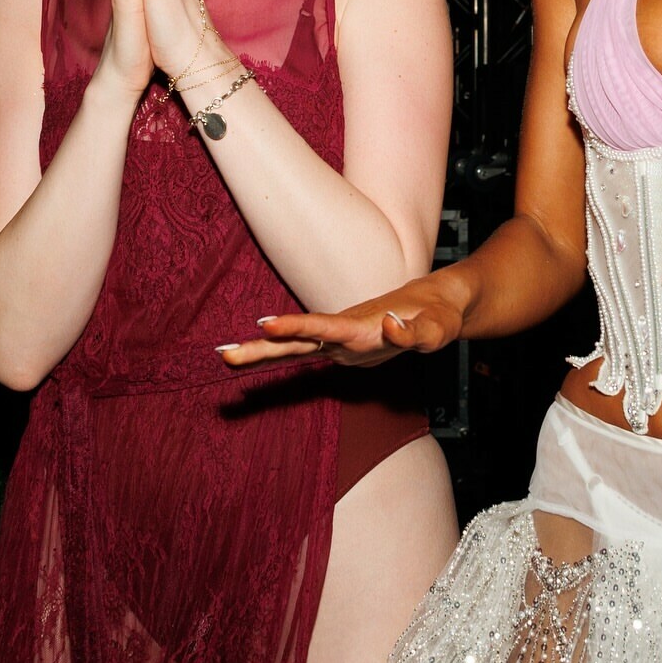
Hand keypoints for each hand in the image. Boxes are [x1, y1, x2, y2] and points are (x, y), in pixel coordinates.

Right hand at [216, 276, 467, 369]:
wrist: (433, 305)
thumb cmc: (437, 318)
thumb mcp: (438, 330)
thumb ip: (414, 333)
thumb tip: (387, 326)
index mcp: (363, 326)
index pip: (325, 326)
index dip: (296, 326)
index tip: (266, 324)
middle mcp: (344, 332)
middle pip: (297, 339)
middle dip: (262, 346)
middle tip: (224, 353)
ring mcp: (338, 340)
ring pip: (293, 346)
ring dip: (260, 350)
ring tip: (223, 355)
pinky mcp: (338, 347)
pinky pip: (302, 353)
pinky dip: (274, 355)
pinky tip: (247, 356)